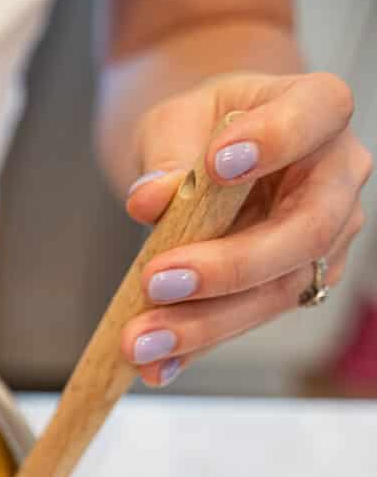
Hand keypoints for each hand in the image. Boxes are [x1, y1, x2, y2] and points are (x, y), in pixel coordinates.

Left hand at [121, 72, 371, 385]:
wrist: (203, 160)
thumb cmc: (200, 130)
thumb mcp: (175, 122)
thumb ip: (167, 154)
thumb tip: (151, 198)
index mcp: (317, 111)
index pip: (318, 114)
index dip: (278, 139)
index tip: (218, 163)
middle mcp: (335, 180)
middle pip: (307, 230)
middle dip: (230, 265)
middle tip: (158, 280)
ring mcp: (319, 243)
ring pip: (277, 291)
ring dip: (204, 324)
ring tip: (141, 341)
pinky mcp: (288, 287)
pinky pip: (244, 321)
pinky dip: (196, 347)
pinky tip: (156, 366)